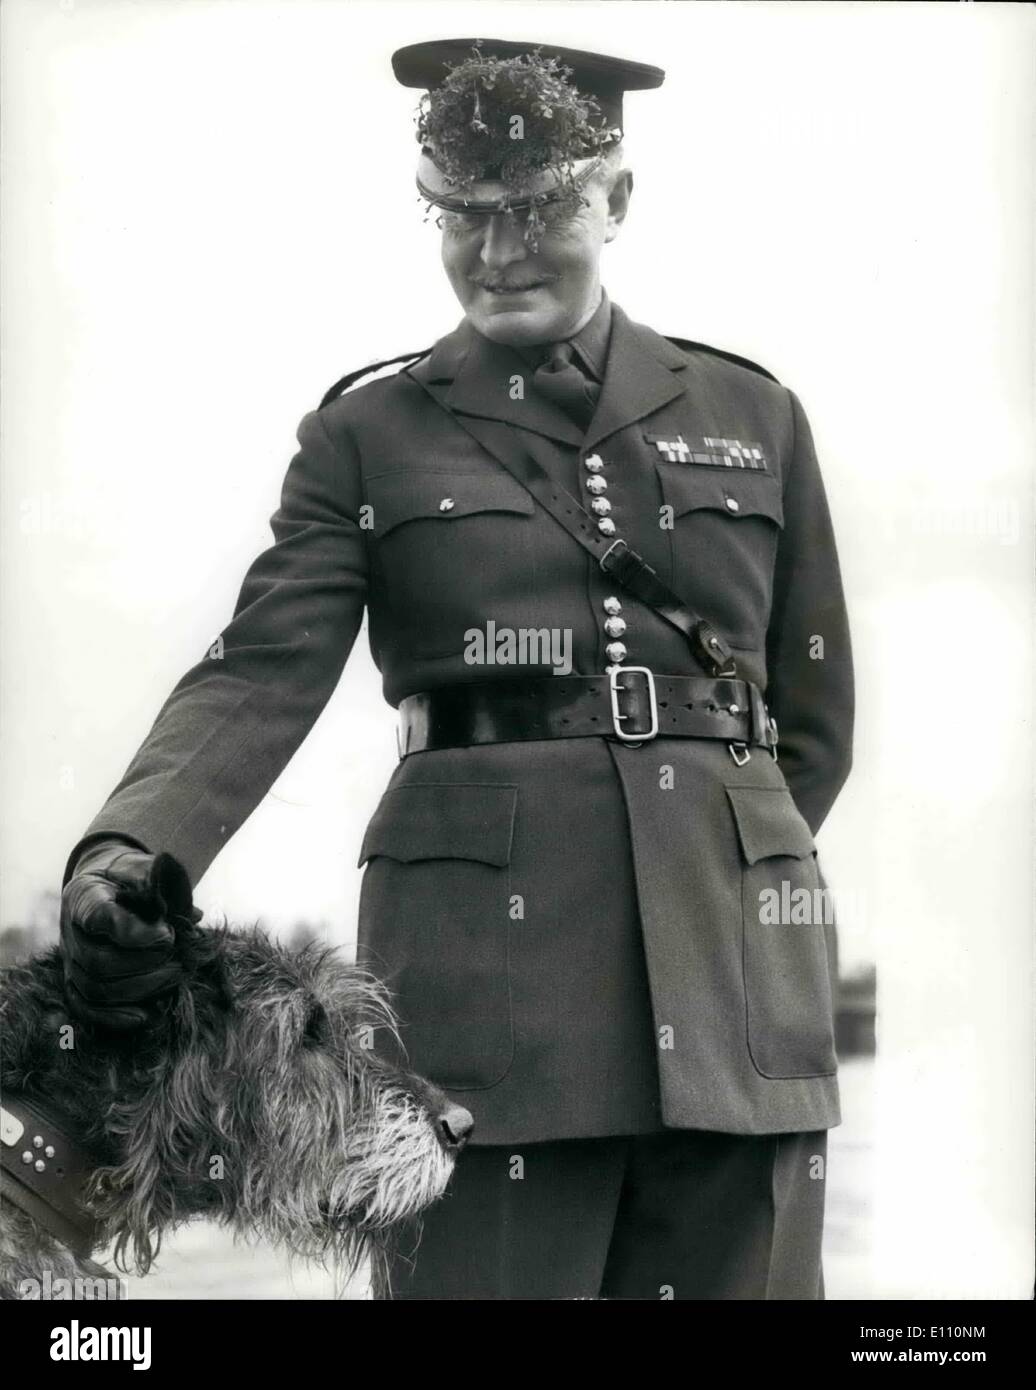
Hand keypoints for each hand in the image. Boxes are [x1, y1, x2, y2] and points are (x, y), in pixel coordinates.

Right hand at [60, 841, 199, 1031]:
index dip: (134, 932)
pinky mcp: (77, 981)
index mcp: (85, 895)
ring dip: (141, 989)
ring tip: (175, 976)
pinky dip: (116, 1017)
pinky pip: (88, 1008)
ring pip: (96, 988)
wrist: (110, 884)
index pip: (99, 918)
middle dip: (145, 964)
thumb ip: (166, 886)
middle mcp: (71, 929)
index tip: (168, 933)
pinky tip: (149, 1015)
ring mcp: (71, 959)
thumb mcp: (147, 868)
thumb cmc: (134, 878)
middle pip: (99, 961)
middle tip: (179, 956)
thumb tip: (192, 915)